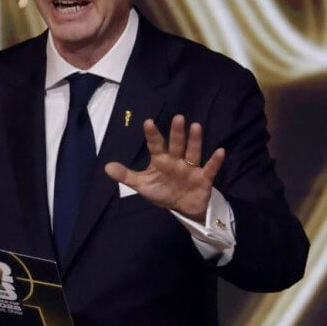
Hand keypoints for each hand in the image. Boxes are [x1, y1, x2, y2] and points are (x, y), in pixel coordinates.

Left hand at [104, 114, 224, 221]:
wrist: (183, 208)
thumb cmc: (162, 191)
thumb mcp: (142, 185)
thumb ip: (126, 176)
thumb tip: (106, 167)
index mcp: (161, 160)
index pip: (156, 145)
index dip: (152, 135)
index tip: (148, 122)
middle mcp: (176, 160)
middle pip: (176, 145)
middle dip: (177, 133)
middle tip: (178, 117)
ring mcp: (191, 168)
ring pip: (193, 152)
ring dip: (195, 140)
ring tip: (196, 126)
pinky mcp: (203, 178)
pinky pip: (210, 168)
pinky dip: (215, 161)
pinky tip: (220, 151)